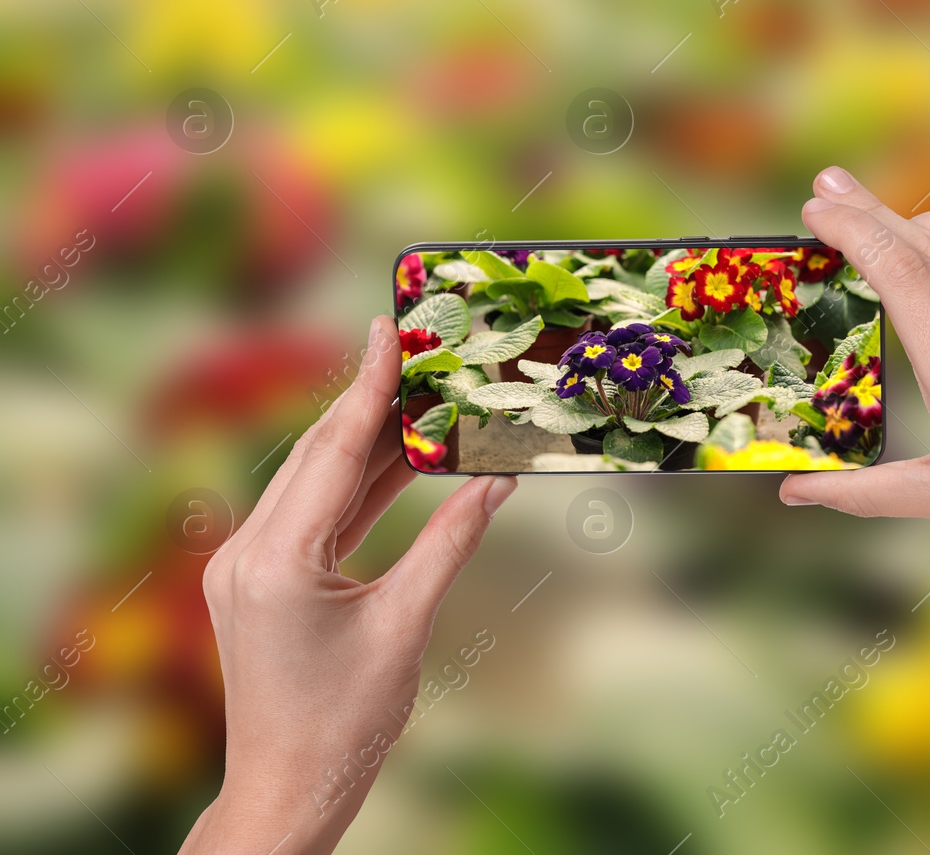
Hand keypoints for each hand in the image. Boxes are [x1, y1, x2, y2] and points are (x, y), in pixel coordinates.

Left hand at [180, 316, 516, 854]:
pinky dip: (358, 487)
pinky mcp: (260, 580)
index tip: (388, 328)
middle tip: (413, 346)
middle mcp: (247, 551)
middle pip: (318, 454)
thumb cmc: (347, 721)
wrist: (289, 787)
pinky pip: (314, 514)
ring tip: (420, 396)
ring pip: (315, 481)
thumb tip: (495, 479)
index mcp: (276, 560)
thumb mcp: (407, 624)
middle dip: (369, 399)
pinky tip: (402, 460)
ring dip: (368, 442)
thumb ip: (450, 541)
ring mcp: (247, 565)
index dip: (367, 387)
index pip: (333, 452)